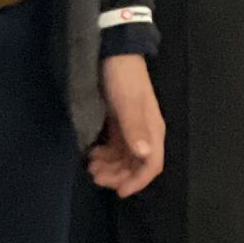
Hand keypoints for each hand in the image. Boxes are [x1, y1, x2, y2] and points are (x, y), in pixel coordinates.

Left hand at [88, 54, 164, 196]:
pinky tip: (92, 154)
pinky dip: (106, 154)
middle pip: (136, 164)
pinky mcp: (120, 121)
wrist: (114, 50)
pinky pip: (116, 145)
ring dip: (110, 166)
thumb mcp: (127, 101)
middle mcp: (145, 132)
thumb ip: (135, 127)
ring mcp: (133, 126)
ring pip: (125, 157)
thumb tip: (144, 154)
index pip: (151, 164)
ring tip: (91, 167)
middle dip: (118, 175)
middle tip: (95, 176)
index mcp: (152, 130)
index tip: (119, 192)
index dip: (137, 181)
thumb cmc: (123, 76)